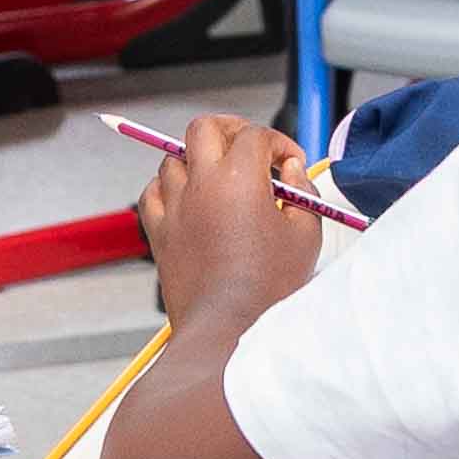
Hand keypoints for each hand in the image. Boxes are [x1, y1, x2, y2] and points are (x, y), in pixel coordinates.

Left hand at [143, 116, 334, 327]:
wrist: (227, 330)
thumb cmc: (267, 290)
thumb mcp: (306, 234)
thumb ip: (303, 192)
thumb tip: (292, 173)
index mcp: (239, 178)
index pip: (256, 135)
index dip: (278, 143)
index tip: (289, 163)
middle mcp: (200, 185)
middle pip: (205, 128)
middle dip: (231, 128)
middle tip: (250, 145)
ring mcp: (174, 207)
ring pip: (173, 158)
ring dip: (199, 159)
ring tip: (220, 176)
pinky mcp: (159, 233)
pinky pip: (152, 193)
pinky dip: (168, 187)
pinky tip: (186, 199)